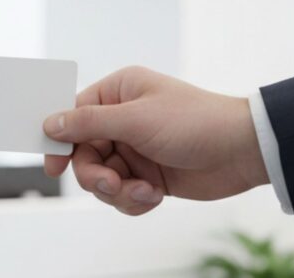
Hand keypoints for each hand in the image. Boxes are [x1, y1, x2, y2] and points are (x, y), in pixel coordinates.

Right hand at [43, 66, 268, 214]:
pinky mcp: (146, 175)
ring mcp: (134, 149)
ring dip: (118, 191)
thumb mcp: (136, 119)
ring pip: (101, 178)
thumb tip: (50, 123)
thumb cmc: (194, 122)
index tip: (54, 167)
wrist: (243, 152)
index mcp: (118, 93)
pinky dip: (133, 200)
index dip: (60, 141)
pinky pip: (121, 194)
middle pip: (84, 154)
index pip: (73, 115)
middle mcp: (122, 119)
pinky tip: (155, 196)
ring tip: (144, 191)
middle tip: (110, 184)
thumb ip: (88, 123)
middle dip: (95, 175)